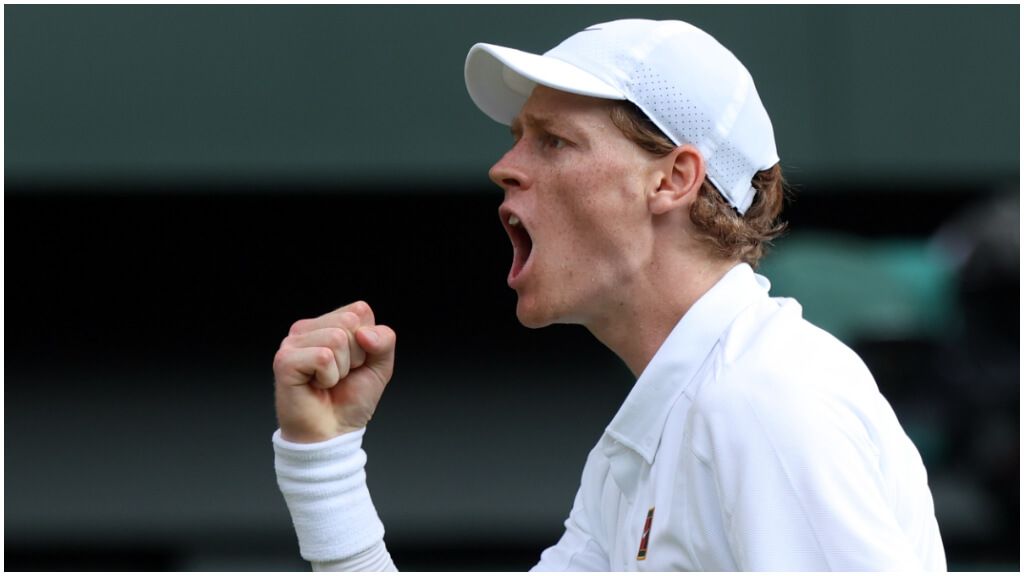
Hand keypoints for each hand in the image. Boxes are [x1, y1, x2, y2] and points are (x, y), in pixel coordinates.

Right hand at [273, 301, 396, 442]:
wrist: (333, 433)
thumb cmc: (350, 400)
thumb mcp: (380, 366)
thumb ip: (384, 340)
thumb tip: (364, 333)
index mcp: (327, 324)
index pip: (360, 310)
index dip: (368, 341)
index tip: (355, 364)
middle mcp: (306, 329)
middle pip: (349, 322)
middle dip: (356, 355)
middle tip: (341, 375)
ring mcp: (292, 343)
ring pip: (336, 338)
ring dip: (341, 370)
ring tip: (328, 382)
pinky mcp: (285, 360)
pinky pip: (323, 357)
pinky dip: (329, 378)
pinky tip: (316, 386)